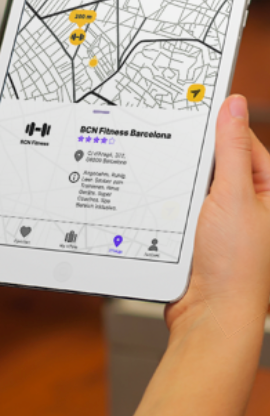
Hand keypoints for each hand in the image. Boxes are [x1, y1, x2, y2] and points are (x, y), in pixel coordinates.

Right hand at [166, 95, 269, 337]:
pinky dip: (169, 194)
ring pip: (194, 178)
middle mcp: (248, 200)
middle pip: (215, 157)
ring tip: (169, 178)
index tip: (192, 104)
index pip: (243, 140)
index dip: (218, 124)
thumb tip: (234, 106)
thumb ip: (231, 148)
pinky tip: (159, 195)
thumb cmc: (235, 265)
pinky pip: (181, 198)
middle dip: (193, 152)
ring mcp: (222, 214)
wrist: (209, 313)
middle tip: (172, 140)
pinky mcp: (199, 227)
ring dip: (178, 176)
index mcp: (269, 189)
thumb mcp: (234, 195)